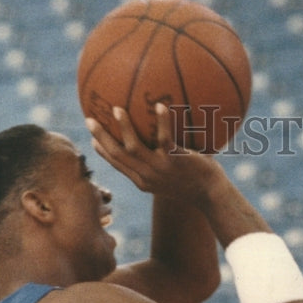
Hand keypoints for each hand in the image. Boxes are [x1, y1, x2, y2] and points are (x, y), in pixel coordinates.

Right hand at [86, 104, 224, 201]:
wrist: (212, 196)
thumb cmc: (196, 185)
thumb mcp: (174, 178)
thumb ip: (162, 164)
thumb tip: (159, 144)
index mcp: (144, 181)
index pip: (118, 165)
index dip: (103, 152)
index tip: (92, 139)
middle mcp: (148, 176)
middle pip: (117, 155)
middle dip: (101, 137)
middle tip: (90, 120)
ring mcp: (160, 169)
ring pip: (133, 148)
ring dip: (124, 128)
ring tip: (117, 109)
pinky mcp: (175, 161)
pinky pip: (164, 138)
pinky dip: (161, 122)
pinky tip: (160, 106)